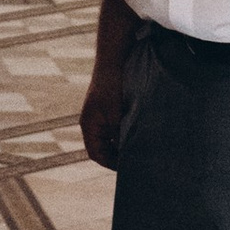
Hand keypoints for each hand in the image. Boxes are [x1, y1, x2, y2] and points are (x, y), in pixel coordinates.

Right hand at [79, 41, 129, 171]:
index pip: (96, 154)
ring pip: (112, 138)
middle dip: (118, 156)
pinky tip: (140, 133)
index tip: (127, 169)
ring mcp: (101, 115)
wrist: (114, 60)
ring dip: (124, 144)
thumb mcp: (116, 116)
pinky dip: (126, 133)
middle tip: (136, 162)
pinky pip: (117, 127)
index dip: (111, 164)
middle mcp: (93, 122)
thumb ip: (120, 136)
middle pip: (104, 148)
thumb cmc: (111, 87)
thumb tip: (129, 154)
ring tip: (140, 149)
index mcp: (89, 126)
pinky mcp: (111, 108)